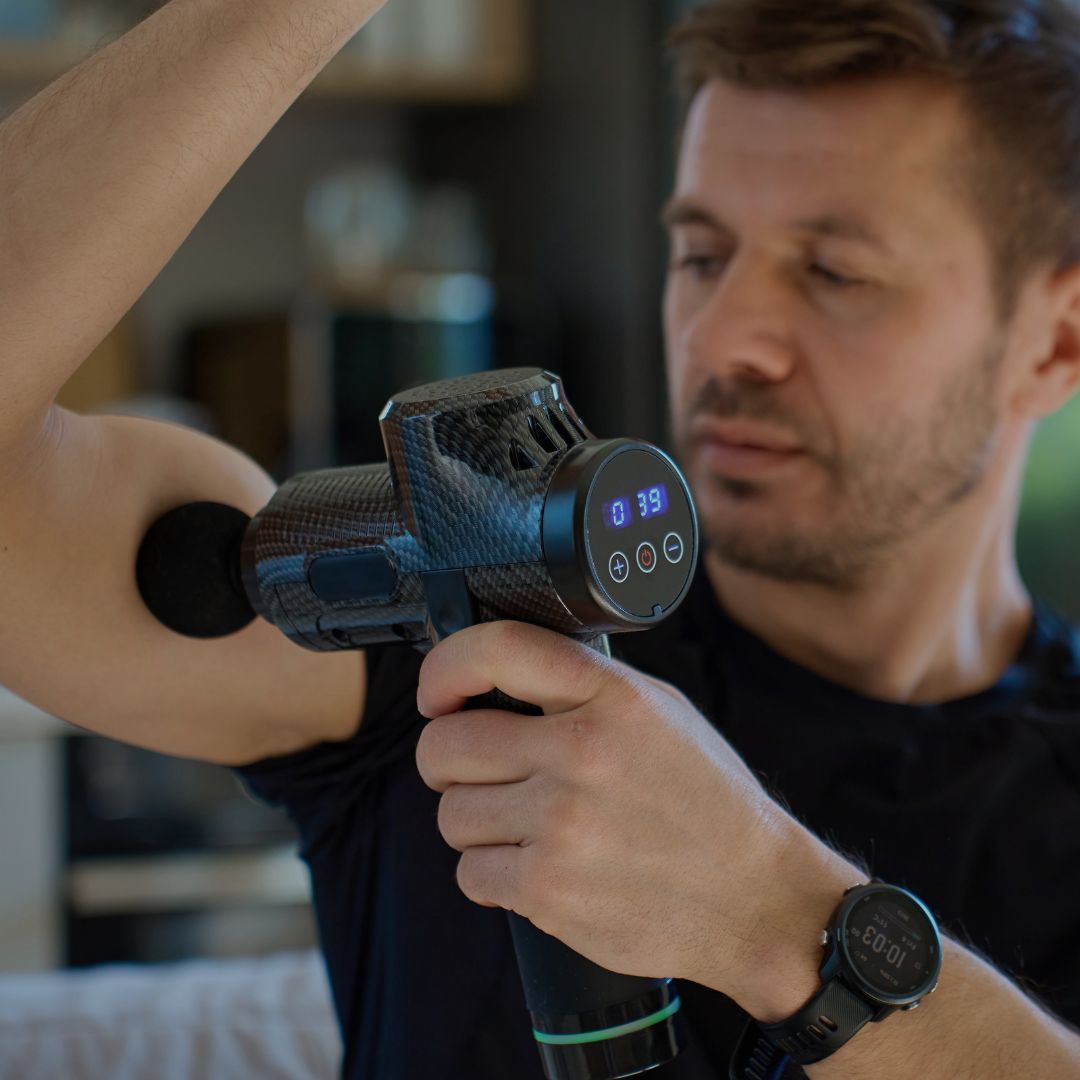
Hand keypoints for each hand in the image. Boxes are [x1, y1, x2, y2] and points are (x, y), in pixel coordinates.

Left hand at [414, 621, 802, 994]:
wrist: (755, 896)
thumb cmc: (705, 799)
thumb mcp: (660, 712)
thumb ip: (581, 686)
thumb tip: (493, 678)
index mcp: (612, 697)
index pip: (498, 650)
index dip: (445, 666)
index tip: (438, 691)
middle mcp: (582, 753)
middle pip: (445, 744)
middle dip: (449, 760)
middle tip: (478, 771)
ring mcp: (562, 824)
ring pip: (450, 813)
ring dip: (475, 821)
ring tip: (526, 825)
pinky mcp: (549, 889)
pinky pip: (470, 874)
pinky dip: (492, 874)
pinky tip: (537, 865)